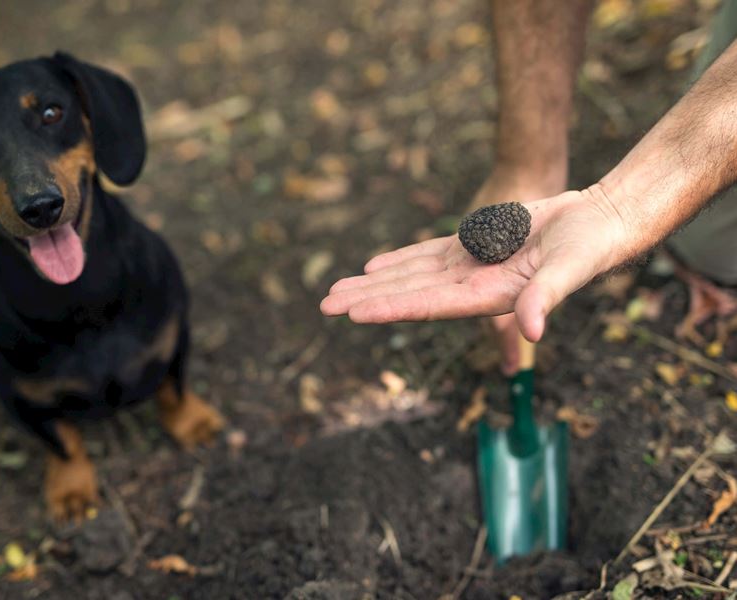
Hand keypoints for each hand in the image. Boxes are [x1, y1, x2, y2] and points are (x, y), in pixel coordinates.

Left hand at [321, 188, 625, 341]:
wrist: (598, 224)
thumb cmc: (589, 249)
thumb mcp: (567, 270)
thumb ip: (545, 297)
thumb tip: (531, 330)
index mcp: (487, 297)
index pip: (427, 306)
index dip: (389, 308)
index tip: (351, 313)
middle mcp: (470, 286)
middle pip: (407, 294)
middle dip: (366, 299)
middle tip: (324, 306)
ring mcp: (468, 266)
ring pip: (409, 275)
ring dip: (373, 282)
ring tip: (336, 289)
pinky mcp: (473, 244)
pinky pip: (426, 253)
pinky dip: (399, 259)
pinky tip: (373, 265)